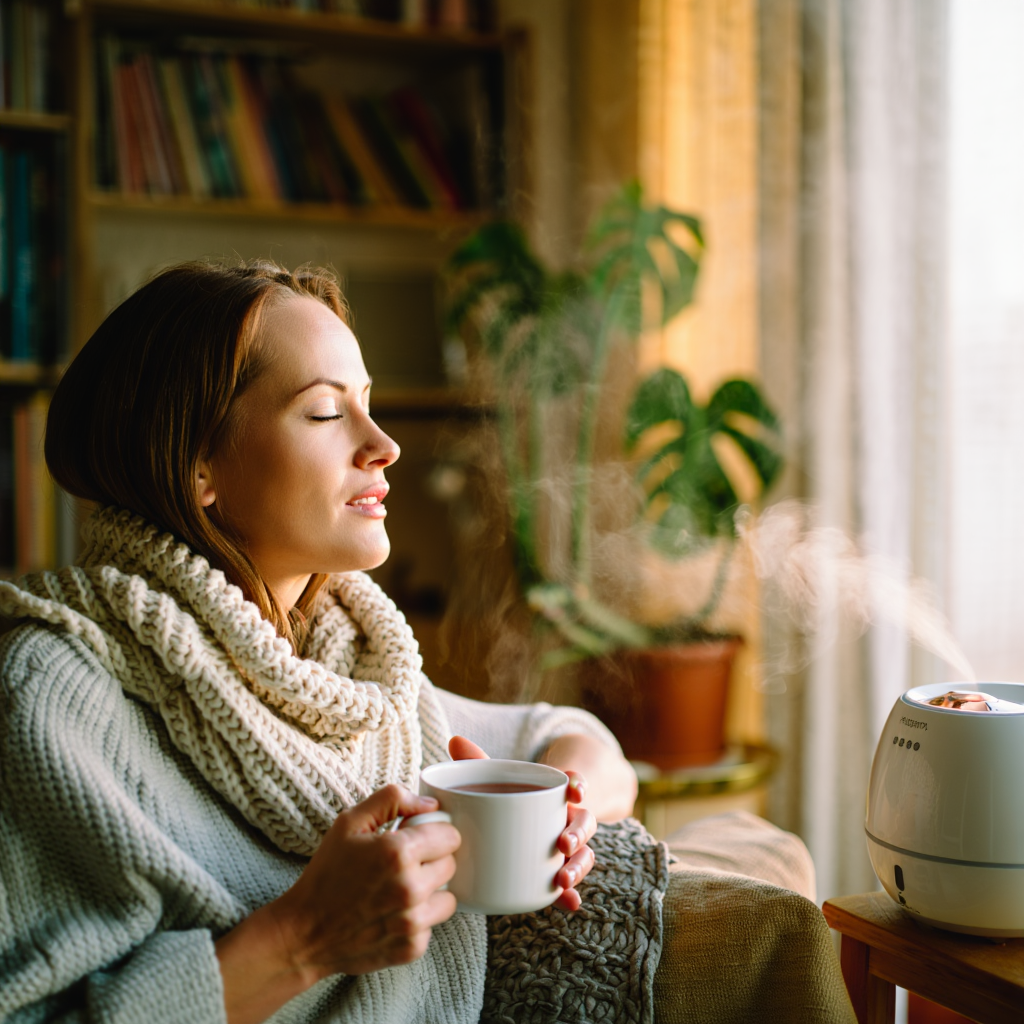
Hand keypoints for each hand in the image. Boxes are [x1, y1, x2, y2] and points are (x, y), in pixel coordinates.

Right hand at [216, 785, 459, 1023]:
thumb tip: (431, 803)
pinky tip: (393, 914)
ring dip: (431, 892)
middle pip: (451, 865)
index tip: (418, 838)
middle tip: (404, 864)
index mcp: (398, 852)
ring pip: (449, 897)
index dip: (435, 833)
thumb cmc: (327, 874)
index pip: (451, 836)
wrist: (305, 933)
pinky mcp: (412, 948)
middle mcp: (410, 887)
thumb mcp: (350, 823)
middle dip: (432, 860)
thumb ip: (392, 799)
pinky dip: (418, 919)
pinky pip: (433, 925)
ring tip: (400, 889)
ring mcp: (412, 922)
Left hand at [448, 736, 597, 912]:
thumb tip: (455, 740)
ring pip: (584, 853)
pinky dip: (571, 895)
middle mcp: (566, 819)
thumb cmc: (510, 795)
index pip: (575, 783)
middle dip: (578, 832)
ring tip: (562, 879)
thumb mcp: (497, 779)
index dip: (579, 785)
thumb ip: (478, 762)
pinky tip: (569, 903)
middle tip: (563, 843)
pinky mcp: (557, 873)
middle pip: (584, 822)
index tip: (575, 791)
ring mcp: (566, 848)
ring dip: (578, 866)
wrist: (518, 824)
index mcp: (555, 794)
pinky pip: (570, 885)